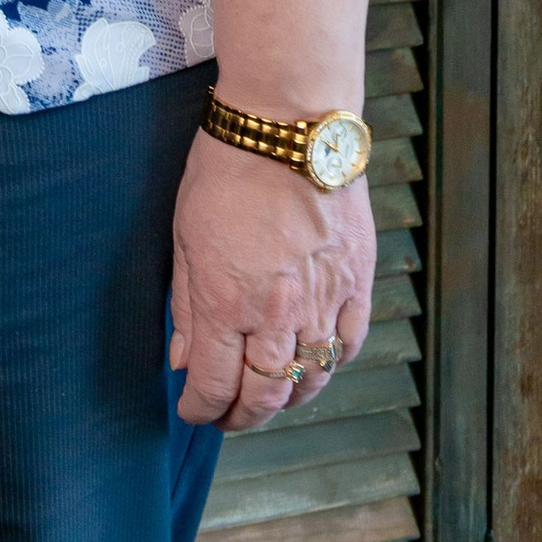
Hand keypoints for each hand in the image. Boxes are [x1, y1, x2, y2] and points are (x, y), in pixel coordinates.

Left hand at [168, 131, 373, 430]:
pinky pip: (349, 345)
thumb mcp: (185, 235)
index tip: (193, 410)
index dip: (201, 409)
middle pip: (265, 396)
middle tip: (227, 416)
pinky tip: (312, 363)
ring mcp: (324, 301)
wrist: (289, 125)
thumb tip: (184, 360)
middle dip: (241, 417)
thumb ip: (187, 306)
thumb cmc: (227, 169)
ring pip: (311, 380)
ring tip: (267, 397)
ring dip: (286, 399)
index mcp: (227, 302)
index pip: (215, 385)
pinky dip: (330, 365)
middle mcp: (278, 314)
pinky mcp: (357, 283)